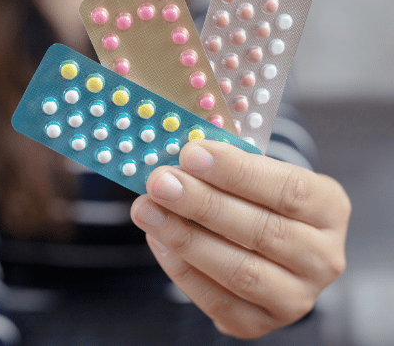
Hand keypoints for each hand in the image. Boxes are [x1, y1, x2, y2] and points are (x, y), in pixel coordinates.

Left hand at [130, 139, 349, 338]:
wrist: (266, 247)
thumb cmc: (257, 198)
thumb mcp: (257, 172)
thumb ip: (225, 164)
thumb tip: (178, 155)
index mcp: (329, 208)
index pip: (289, 189)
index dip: (237, 171)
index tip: (191, 153)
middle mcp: (322, 257)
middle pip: (262, 232)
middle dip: (203, 204)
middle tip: (161, 182)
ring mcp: (295, 296)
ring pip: (240, 271)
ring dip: (185, 238)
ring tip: (147, 209)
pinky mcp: (261, 322)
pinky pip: (218, 301)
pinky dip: (182, 270)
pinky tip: (158, 240)